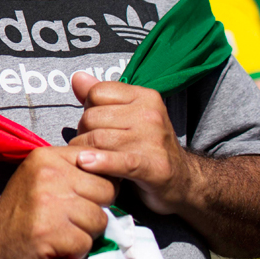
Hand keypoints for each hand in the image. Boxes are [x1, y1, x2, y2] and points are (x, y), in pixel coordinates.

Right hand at [0, 145, 116, 258]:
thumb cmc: (20, 211)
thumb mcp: (40, 177)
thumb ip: (71, 170)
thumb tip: (114, 173)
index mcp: (47, 157)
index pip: (98, 162)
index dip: (100, 184)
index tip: (86, 197)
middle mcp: (49, 175)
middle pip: (106, 191)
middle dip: (96, 210)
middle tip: (73, 219)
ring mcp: (49, 204)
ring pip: (99, 220)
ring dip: (86, 233)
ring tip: (64, 233)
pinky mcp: (50, 233)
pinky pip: (86, 243)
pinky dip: (76, 251)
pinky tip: (58, 246)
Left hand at [68, 72, 193, 214]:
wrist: (182, 181)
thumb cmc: (146, 146)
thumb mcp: (128, 116)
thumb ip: (102, 96)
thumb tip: (77, 77)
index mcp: (145, 96)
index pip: (97, 93)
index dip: (88, 109)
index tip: (95, 126)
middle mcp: (151, 115)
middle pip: (92, 117)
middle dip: (83, 133)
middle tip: (91, 147)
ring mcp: (154, 140)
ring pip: (97, 139)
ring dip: (85, 153)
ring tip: (89, 161)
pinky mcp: (154, 167)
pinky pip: (120, 161)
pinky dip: (101, 162)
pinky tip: (85, 163)